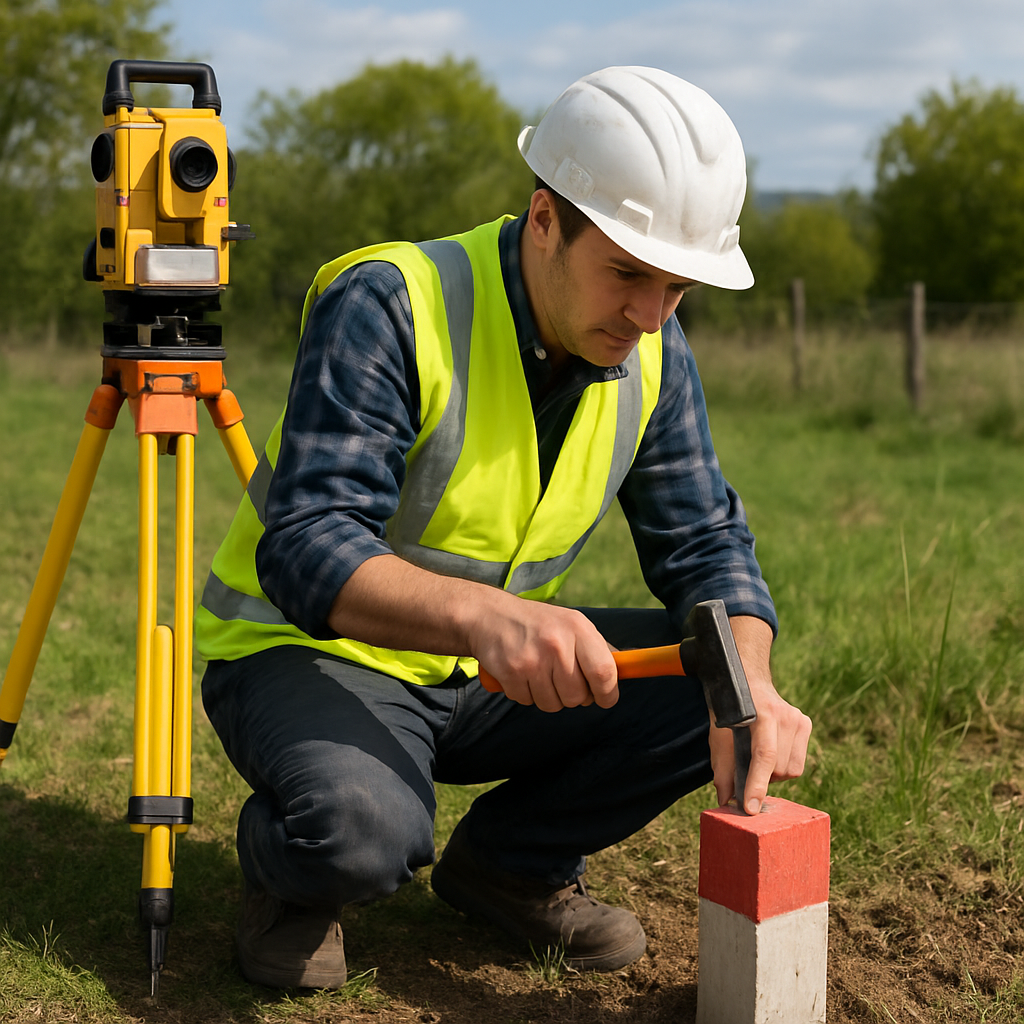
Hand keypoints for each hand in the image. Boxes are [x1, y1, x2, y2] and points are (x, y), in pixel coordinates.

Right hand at [471, 597, 618, 712]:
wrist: (490, 616)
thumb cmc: (539, 624)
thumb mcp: (572, 624)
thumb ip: (598, 648)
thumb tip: (627, 668)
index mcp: (578, 628)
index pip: (604, 672)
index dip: (608, 693)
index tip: (605, 698)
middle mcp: (557, 643)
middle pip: (577, 696)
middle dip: (573, 696)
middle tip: (562, 680)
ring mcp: (532, 659)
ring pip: (553, 704)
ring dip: (548, 696)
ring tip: (540, 674)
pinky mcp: (511, 673)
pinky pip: (528, 702)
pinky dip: (526, 694)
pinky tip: (522, 674)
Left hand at [709, 617, 812, 813]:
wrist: (746, 679)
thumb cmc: (729, 710)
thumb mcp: (718, 736)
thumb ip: (722, 770)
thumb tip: (726, 802)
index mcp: (762, 715)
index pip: (764, 756)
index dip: (757, 784)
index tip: (750, 808)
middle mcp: (785, 715)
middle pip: (779, 769)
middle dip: (762, 778)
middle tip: (747, 767)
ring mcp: (798, 718)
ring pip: (792, 770)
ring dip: (774, 773)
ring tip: (758, 756)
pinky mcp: (805, 723)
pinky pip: (798, 762)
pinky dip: (784, 765)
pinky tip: (771, 750)